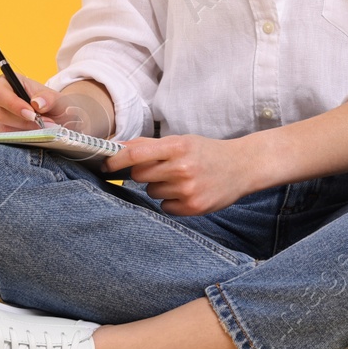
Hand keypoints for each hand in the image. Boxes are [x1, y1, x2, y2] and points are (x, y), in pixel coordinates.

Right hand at [0, 75, 109, 136]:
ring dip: (23, 132)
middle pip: (0, 114)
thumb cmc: (55, 105)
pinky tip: (31, 137)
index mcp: (7, 82)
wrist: (57, 119)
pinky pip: (1, 139)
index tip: (32, 115)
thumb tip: (36, 103)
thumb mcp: (59, 100)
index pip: (0, 94)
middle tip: (44, 125)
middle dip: (24, 122)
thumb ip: (49, 98)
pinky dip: (18, 140)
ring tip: (41, 130)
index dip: (14, 105)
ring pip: (1, 128)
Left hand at [104, 135, 253, 215]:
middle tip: (162, 169)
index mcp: (177, 146)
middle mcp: (182, 168)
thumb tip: (117, 147)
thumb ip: (149, 145)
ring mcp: (188, 189)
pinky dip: (171, 201)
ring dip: (159, 187)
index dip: (115, 160)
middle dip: (144, 173)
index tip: (105, 165)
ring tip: (181, 179)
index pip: (135, 154)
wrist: (242, 166)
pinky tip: (187, 192)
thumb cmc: (207, 152)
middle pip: (140, 175)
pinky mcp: (193, 207)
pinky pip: (165, 207)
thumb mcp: (182, 141)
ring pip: (152, 192)